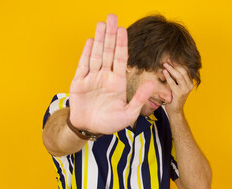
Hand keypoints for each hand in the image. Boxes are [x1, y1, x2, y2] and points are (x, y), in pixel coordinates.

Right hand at [68, 14, 154, 133]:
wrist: (90, 129)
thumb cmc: (110, 123)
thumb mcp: (128, 114)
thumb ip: (139, 99)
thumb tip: (152, 84)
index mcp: (117, 82)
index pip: (121, 59)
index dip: (122, 44)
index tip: (124, 29)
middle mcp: (105, 76)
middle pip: (108, 52)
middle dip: (111, 35)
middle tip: (112, 17)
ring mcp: (92, 78)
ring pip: (96, 55)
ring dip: (99, 39)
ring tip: (102, 24)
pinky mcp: (79, 83)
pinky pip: (83, 66)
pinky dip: (86, 53)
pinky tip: (91, 41)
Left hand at [163, 60, 193, 116]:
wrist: (175, 110)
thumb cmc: (175, 97)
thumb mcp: (178, 86)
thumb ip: (178, 79)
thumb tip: (172, 67)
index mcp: (190, 83)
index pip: (186, 70)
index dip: (179, 63)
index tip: (172, 58)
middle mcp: (189, 86)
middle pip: (183, 71)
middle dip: (175, 64)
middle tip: (168, 59)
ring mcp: (185, 90)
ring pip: (179, 76)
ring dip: (171, 69)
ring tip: (165, 64)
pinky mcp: (179, 94)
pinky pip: (173, 83)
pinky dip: (168, 76)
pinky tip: (164, 72)